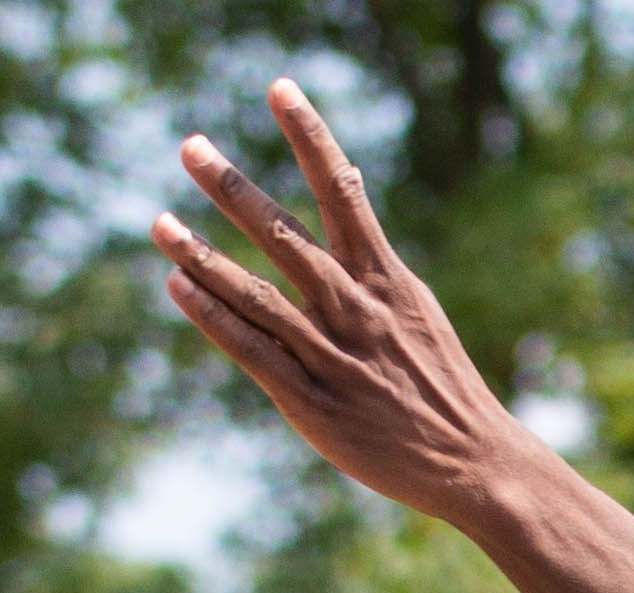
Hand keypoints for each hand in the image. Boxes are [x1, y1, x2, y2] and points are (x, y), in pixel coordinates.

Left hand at [153, 81, 525, 523]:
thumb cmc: (441, 388)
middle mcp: (355, 307)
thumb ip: (372, 269)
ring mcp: (331, 355)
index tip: (279, 89)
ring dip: (202, 255)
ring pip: (256, 293)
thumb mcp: (417, 312)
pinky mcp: (311, 402)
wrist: (473, 462)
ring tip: (159, 221)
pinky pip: (252, 350)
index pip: (343, 188)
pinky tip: (179, 285)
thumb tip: (346, 212)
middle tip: (189, 146)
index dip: (309, 135)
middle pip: (283, 233)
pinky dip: (214, 317)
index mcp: (386, 279)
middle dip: (232, 188)